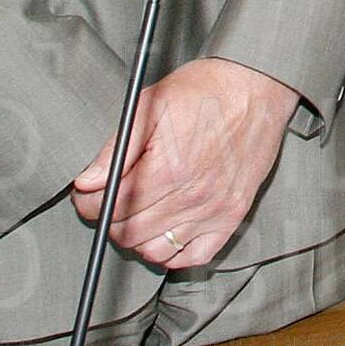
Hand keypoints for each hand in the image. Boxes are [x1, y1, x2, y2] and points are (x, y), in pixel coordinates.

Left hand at [72, 57, 300, 270]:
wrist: (257, 87)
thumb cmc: (205, 91)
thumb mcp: (151, 104)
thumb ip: (117, 148)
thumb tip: (87, 182)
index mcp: (167, 169)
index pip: (109, 209)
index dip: (89, 203)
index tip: (89, 194)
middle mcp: (191, 196)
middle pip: (128, 234)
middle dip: (109, 219)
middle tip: (111, 200)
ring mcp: (213, 210)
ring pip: (155, 251)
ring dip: (138, 237)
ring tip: (137, 213)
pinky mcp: (232, 216)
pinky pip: (193, 257)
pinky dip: (173, 253)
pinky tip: (166, 229)